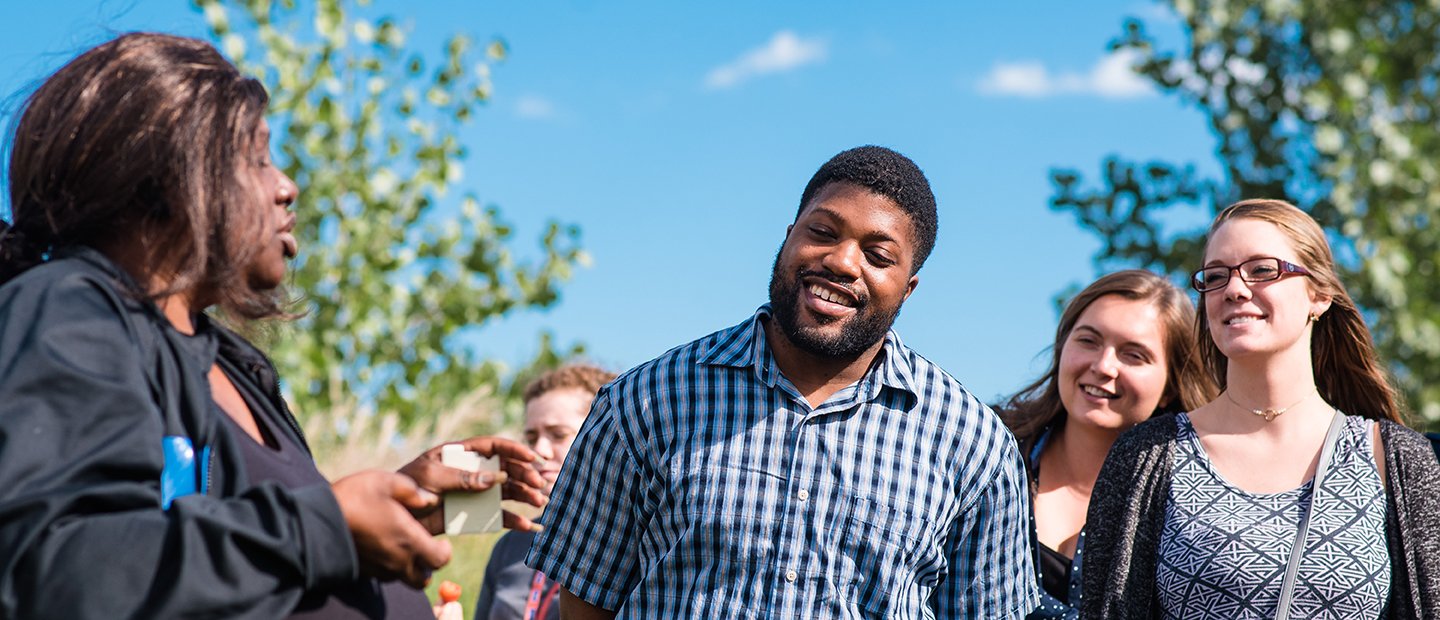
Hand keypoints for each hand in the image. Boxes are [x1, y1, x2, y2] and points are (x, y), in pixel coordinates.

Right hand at [332, 470, 451, 587]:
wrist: (314, 521)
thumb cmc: (352, 498)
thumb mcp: (385, 481)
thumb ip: (412, 491)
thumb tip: (429, 499)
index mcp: (408, 539)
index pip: (440, 559)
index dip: (444, 551)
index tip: (442, 541)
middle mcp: (396, 560)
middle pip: (423, 578)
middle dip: (428, 566)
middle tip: (424, 547)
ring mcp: (378, 568)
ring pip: (403, 579)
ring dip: (408, 568)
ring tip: (401, 547)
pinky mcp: (362, 571)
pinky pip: (383, 576)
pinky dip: (388, 567)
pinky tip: (380, 547)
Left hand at [398, 435, 549, 534]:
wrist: (393, 517)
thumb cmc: (406, 489)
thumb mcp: (431, 478)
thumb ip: (463, 477)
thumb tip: (497, 478)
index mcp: (461, 454)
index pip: (493, 447)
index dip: (515, 450)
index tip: (532, 458)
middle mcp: (471, 471)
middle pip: (506, 470)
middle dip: (525, 476)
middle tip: (539, 486)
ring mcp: (474, 493)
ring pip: (507, 492)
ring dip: (525, 496)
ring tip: (539, 504)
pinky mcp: (473, 513)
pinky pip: (497, 516)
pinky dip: (513, 521)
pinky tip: (527, 527)